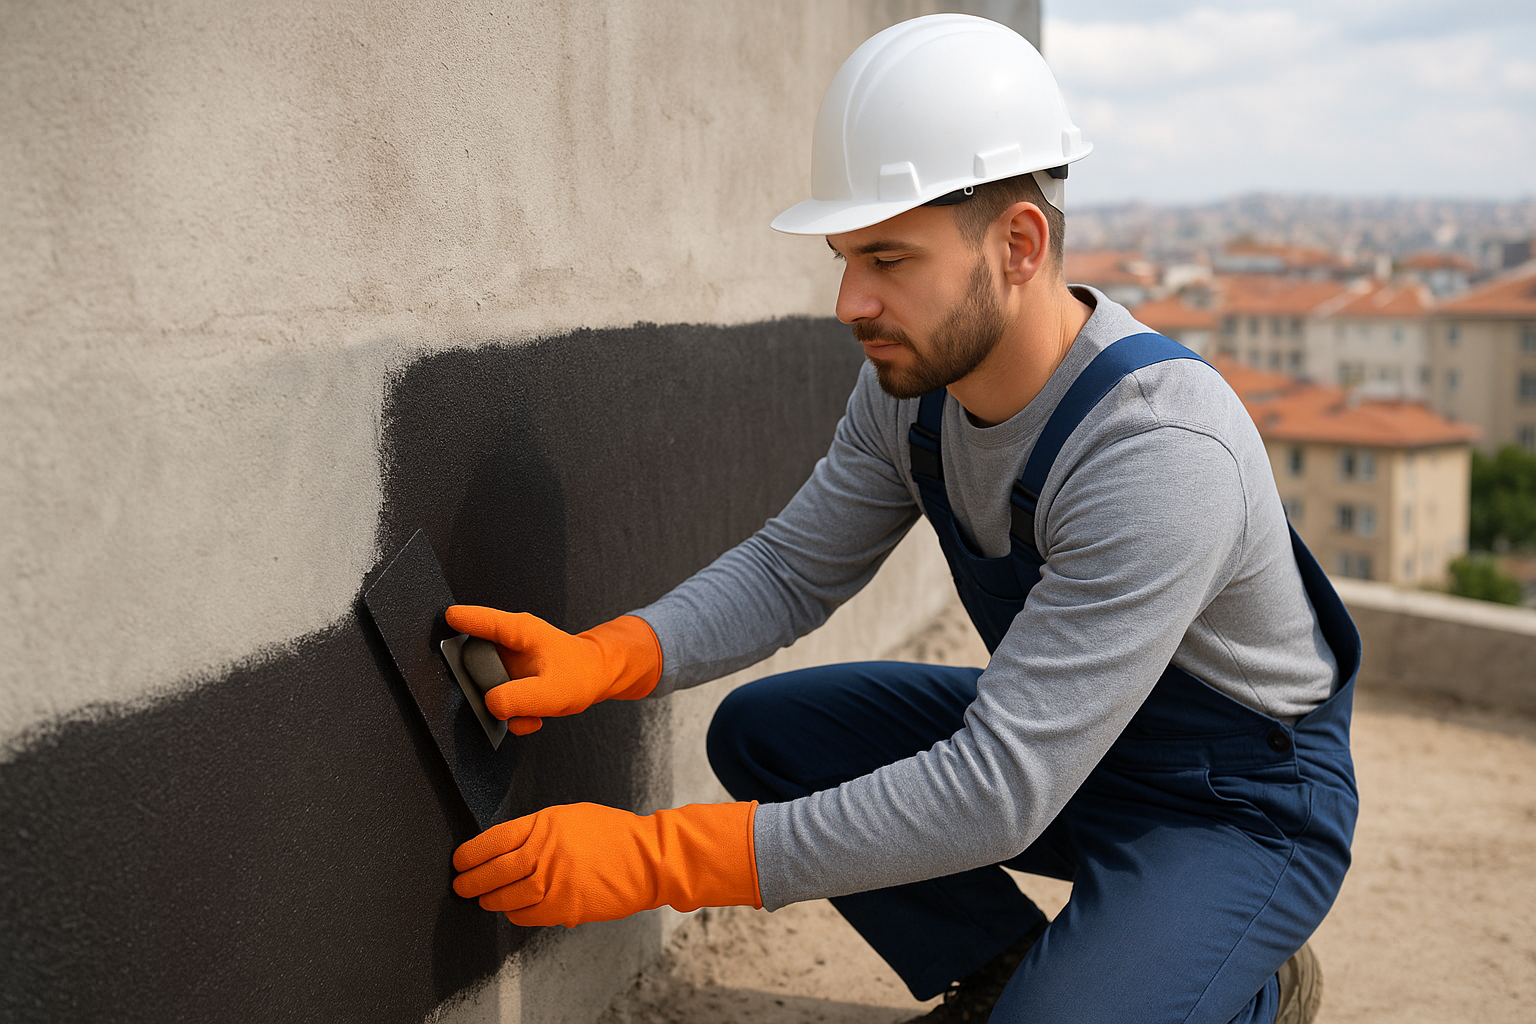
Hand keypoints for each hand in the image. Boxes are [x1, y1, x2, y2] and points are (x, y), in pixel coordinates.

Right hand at [444, 607, 661, 735]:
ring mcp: (506, 661)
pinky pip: (497, 698)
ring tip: (529, 711)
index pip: (483, 621)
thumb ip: (516, 698)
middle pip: (472, 658)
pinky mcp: (508, 677)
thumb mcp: (550, 692)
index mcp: (519, 632)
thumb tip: (489, 704)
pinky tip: (533, 715)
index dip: (462, 619)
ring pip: (483, 685)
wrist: (595, 680)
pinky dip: (513, 714)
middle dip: (482, 686)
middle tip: (503, 698)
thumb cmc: (579, 675)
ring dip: (503, 706)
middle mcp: (509, 643)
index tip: (444, 619)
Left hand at [452, 801, 760, 927]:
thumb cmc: (612, 835)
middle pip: (493, 872)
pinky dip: (515, 914)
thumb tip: (503, 847)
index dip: (469, 854)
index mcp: (544, 824)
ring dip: (490, 900)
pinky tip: (514, 909)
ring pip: (506, 897)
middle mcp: (545, 852)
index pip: (492, 840)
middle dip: (470, 881)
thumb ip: (537, 830)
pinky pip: (527, 916)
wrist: (647, 859)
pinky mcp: (565, 907)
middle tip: (461, 886)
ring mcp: (555, 881)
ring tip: (484, 899)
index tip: (459, 861)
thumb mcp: (570, 817)